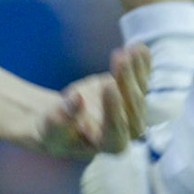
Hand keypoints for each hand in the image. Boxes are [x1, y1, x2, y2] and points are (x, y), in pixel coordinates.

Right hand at [37, 44, 149, 158]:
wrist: (61, 121)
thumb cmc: (54, 130)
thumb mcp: (51, 128)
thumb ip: (62, 118)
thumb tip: (77, 100)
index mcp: (109, 145)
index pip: (117, 129)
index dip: (114, 108)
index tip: (108, 85)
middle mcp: (127, 130)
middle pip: (132, 107)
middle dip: (126, 81)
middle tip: (119, 58)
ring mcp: (132, 111)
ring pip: (139, 90)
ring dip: (136, 69)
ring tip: (130, 49)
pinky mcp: (131, 94)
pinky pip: (141, 78)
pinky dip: (142, 64)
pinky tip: (140, 47)